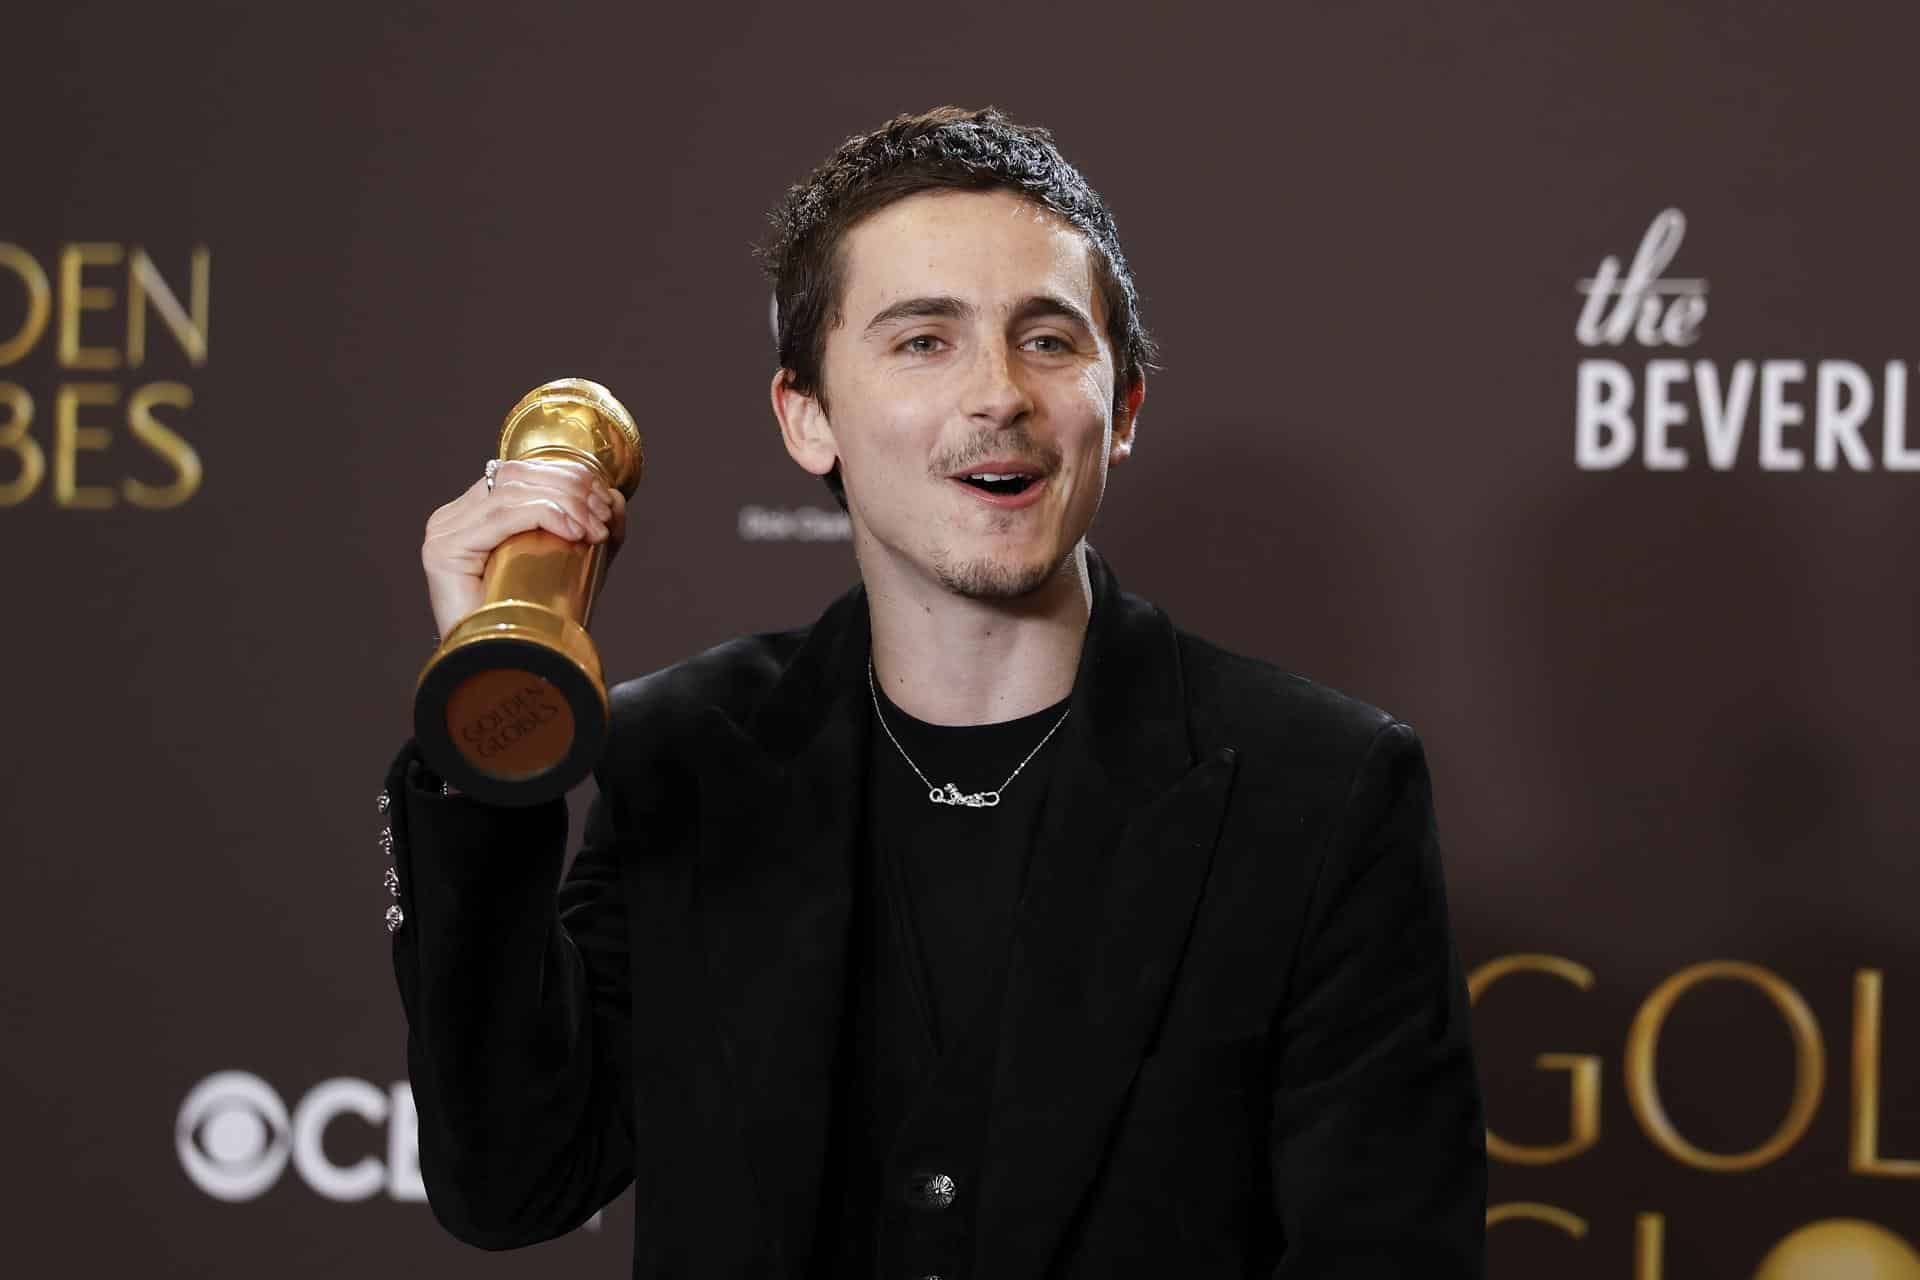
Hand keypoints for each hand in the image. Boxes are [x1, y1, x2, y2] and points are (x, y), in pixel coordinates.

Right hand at [421, 459, 626, 639]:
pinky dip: (545, 515)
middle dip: (571, 488)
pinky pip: (502, 516)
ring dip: (566, 503)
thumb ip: (589, 528)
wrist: (503, 666)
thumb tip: (614, 497)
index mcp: (474, 513)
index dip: (566, 475)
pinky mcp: (445, 550)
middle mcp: (453, 517)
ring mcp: (445, 532)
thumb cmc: (532, 621)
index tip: (604, 500)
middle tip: (603, 515)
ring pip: (513, 493)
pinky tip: (574, 531)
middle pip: (517, 477)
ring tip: (595, 528)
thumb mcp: (572, 563)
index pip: (521, 474)